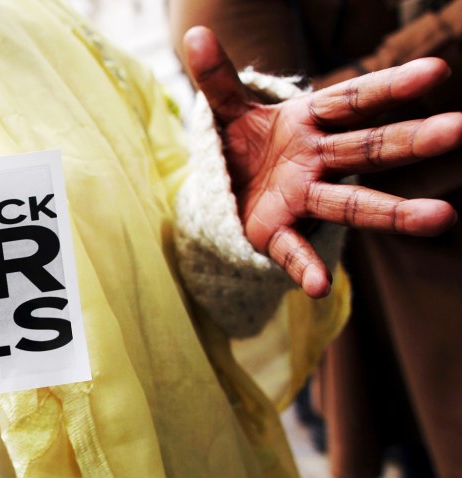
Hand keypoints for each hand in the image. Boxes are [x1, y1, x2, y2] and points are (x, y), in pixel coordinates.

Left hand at [182, 26, 461, 297]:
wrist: (226, 188)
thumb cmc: (243, 144)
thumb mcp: (228, 109)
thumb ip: (218, 77)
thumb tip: (197, 33)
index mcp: (310, 123)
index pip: (355, 101)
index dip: (390, 87)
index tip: (434, 71)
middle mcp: (317, 161)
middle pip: (367, 149)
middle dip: (410, 141)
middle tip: (459, 130)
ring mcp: (301, 199)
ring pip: (351, 204)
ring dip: (392, 212)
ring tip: (442, 218)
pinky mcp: (275, 232)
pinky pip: (293, 251)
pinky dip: (306, 268)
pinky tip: (319, 287)